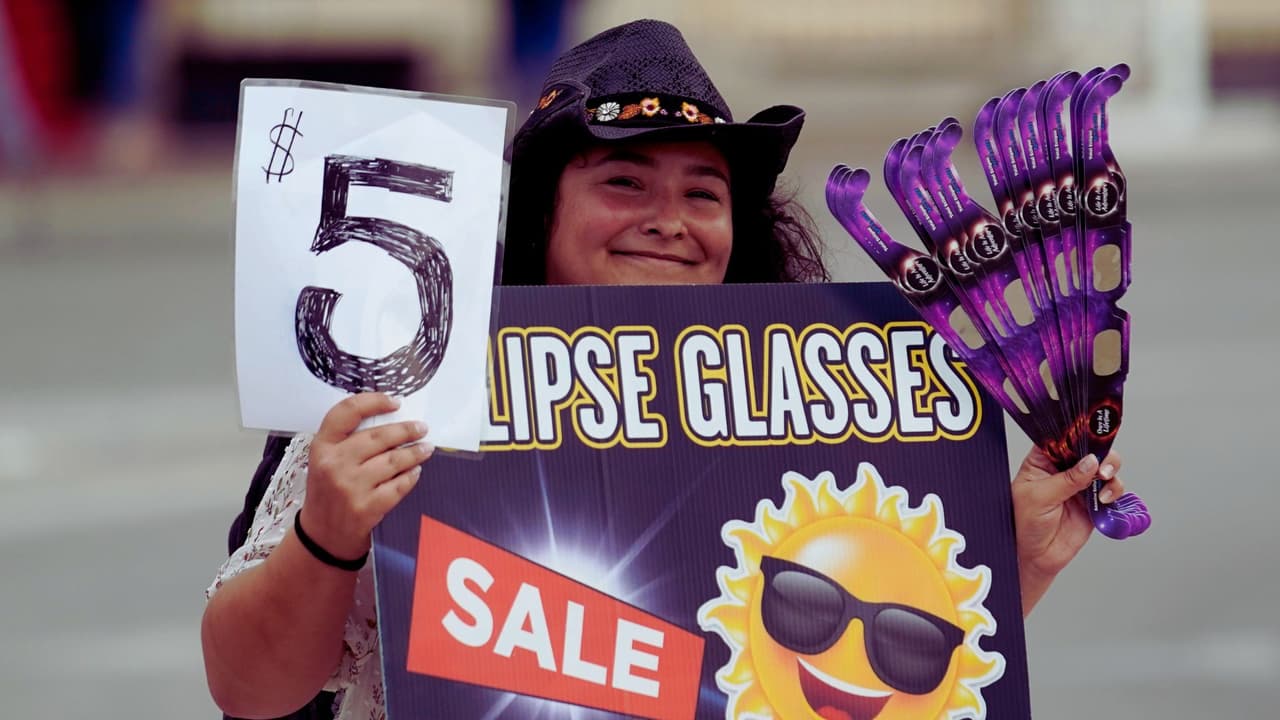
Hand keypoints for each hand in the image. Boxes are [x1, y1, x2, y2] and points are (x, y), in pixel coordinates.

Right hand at [300, 393, 431, 561]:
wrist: (322, 535)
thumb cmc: (328, 492)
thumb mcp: (326, 461)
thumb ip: (348, 441)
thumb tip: (391, 420)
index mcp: (322, 447)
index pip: (347, 412)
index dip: (373, 402)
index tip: (395, 402)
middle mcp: (334, 464)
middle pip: (378, 436)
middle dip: (406, 430)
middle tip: (421, 428)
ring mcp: (351, 487)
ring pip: (394, 460)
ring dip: (415, 452)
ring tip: (425, 448)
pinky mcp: (367, 507)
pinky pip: (399, 485)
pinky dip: (411, 476)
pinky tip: (416, 471)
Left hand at [1012, 446, 1125, 615]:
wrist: (1035, 557)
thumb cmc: (1024, 524)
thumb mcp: (1039, 497)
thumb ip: (1067, 480)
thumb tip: (1091, 462)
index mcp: (1042, 461)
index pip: (1061, 438)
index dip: (1078, 433)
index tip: (1092, 433)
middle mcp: (1063, 469)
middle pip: (1089, 449)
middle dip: (1101, 453)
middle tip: (1102, 466)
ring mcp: (1080, 485)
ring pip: (1105, 467)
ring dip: (1110, 472)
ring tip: (1104, 482)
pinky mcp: (1093, 502)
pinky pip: (1111, 490)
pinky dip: (1115, 491)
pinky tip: (1106, 499)